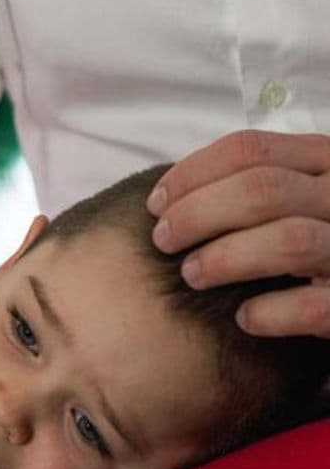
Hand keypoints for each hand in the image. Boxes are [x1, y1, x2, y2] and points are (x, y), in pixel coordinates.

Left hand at [147, 130, 329, 337]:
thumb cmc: (310, 238)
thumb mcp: (294, 196)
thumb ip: (249, 186)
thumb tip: (168, 199)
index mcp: (324, 162)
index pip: (250, 150)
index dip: (191, 175)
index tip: (156, 205)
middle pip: (263, 189)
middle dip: (198, 214)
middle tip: (163, 240)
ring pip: (290, 241)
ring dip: (227, 258)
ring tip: (191, 275)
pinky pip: (314, 306)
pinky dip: (272, 312)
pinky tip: (243, 318)